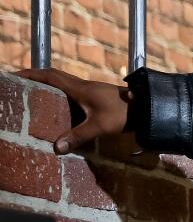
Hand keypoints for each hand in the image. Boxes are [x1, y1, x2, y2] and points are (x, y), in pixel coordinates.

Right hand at [16, 65, 130, 154]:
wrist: (146, 107)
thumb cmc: (123, 114)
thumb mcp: (99, 127)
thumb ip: (78, 136)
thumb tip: (57, 147)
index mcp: (79, 88)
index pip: (51, 76)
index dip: (32, 74)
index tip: (17, 74)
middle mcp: (83, 85)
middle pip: (55, 76)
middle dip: (37, 77)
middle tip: (21, 82)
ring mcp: (90, 89)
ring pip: (64, 82)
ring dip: (49, 84)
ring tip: (35, 92)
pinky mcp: (96, 96)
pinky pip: (72, 90)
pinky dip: (61, 92)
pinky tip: (60, 104)